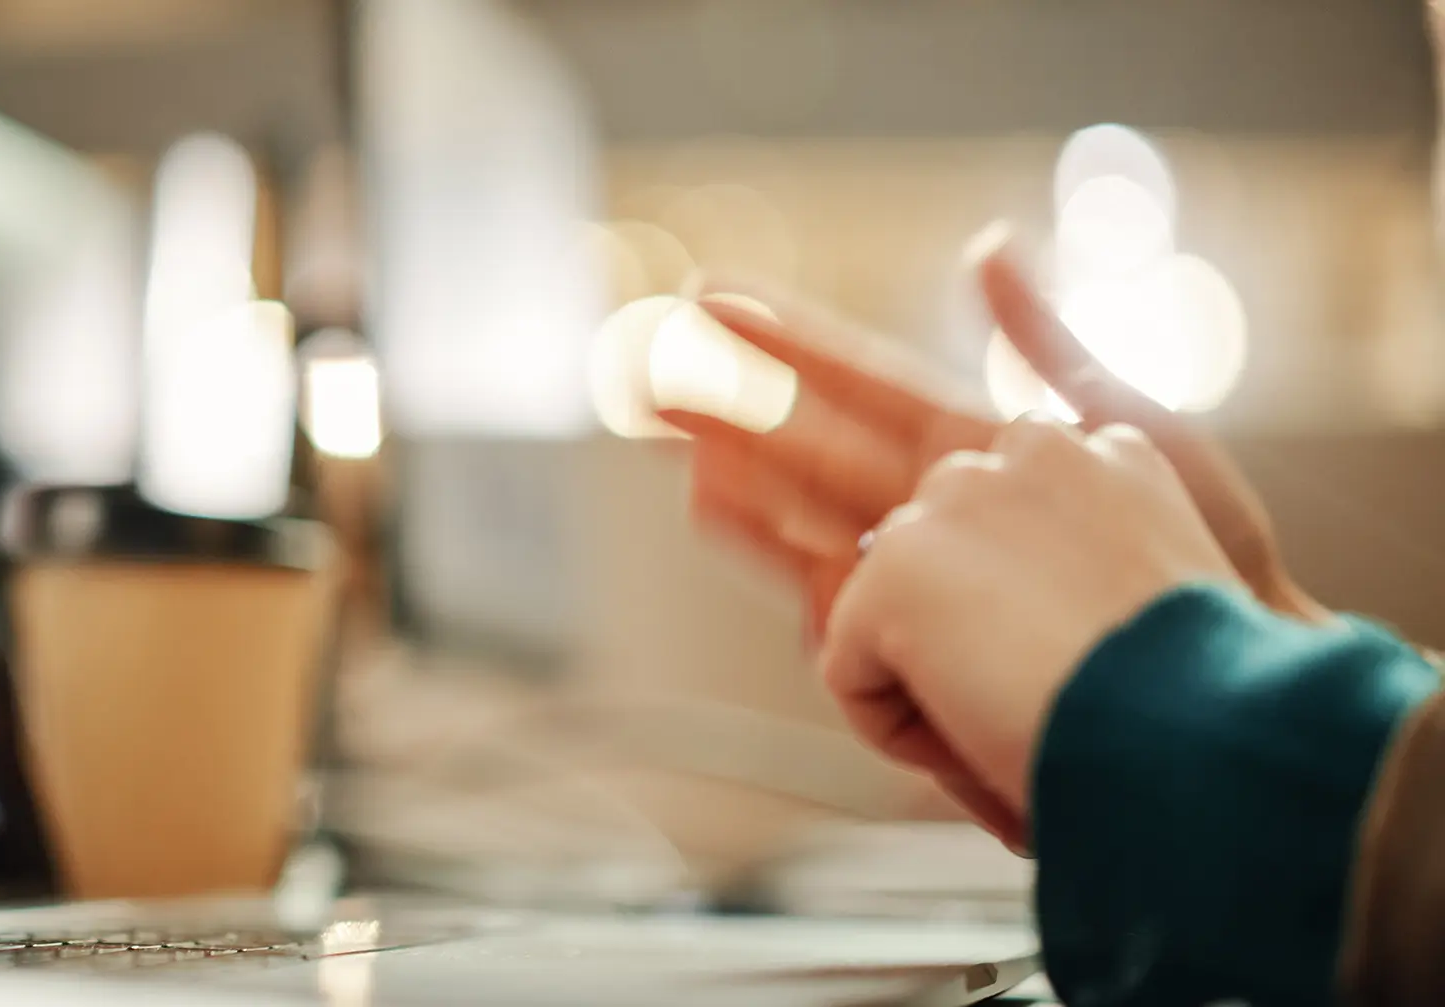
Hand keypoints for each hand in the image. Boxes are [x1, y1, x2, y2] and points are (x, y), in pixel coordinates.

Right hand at [658, 236, 1325, 632]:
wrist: (1233, 678)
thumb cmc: (1204, 557)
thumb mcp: (1127, 423)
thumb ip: (1042, 341)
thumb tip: (985, 250)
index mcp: (978, 450)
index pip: (857, 382)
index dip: (785, 340)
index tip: (715, 295)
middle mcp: (937, 517)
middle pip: (806, 456)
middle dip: (727, 414)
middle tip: (647, 377)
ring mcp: (927, 590)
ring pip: (804, 531)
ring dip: (737, 492)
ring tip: (684, 459)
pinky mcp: (927, 658)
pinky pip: (837, 612)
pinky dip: (785, 567)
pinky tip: (742, 526)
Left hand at [823, 417, 1239, 849]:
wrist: (1201, 733)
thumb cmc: (1204, 708)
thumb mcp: (1162, 612)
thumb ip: (1082, 582)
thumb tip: (1006, 621)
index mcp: (1114, 458)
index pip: (1015, 510)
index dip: (1024, 602)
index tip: (1075, 658)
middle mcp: (1033, 451)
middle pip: (945, 555)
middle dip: (969, 632)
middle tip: (1044, 699)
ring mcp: (955, 502)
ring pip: (900, 616)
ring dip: (942, 680)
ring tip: (1023, 722)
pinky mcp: (895, 567)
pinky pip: (853, 674)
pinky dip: (900, 731)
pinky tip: (981, 741)